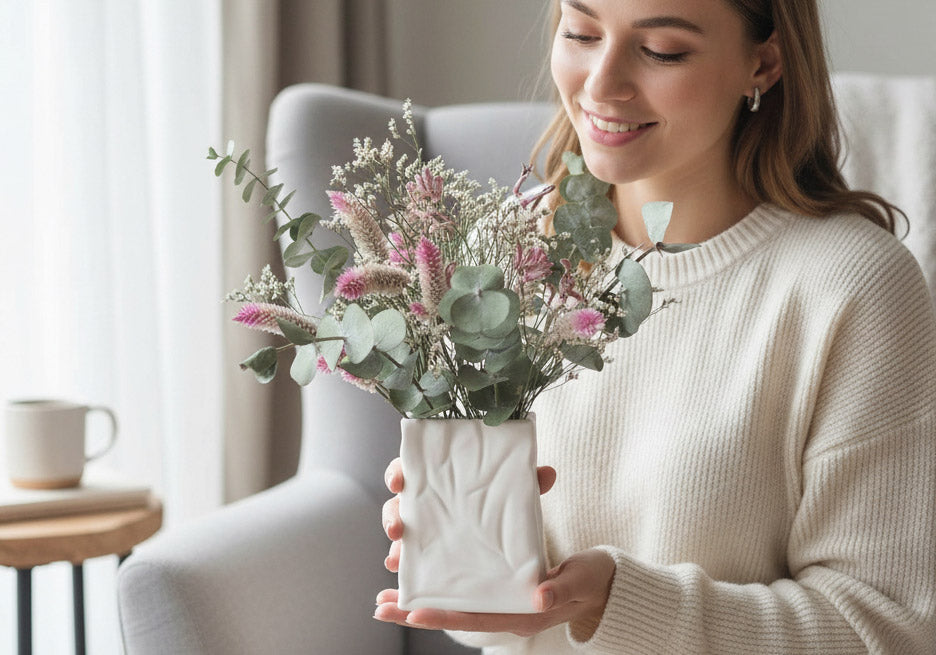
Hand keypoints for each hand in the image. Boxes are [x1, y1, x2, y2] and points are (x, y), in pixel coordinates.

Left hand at [376, 461, 615, 638]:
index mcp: (522, 615)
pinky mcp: (500, 589)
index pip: (475, 619)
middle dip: (415, 613)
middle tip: (379, 607)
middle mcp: (506, 613)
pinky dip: (439, 588)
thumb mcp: (582, 578)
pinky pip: (464, 593)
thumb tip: (538, 597)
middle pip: (454, 616)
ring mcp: (501, 603)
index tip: (411, 613)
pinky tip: (418, 579)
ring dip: (419, 602)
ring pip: (453, 605)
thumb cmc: (595, 579)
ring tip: (384, 598)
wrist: (605, 583)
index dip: (443, 616)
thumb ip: (560, 587)